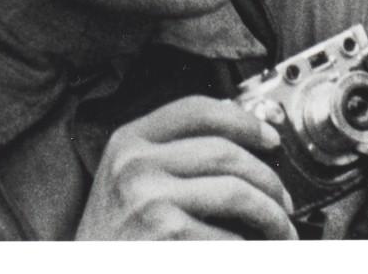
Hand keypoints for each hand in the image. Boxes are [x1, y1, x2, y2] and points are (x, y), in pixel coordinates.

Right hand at [75, 95, 296, 239]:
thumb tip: (242, 148)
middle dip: (269, 181)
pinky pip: (231, 239)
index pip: (197, 110)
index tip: (270, 138)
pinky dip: (253, 251)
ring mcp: (151, 200)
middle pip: (226, 153)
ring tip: (281, 233)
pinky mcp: (169, 237)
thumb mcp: (127, 183)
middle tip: (284, 203)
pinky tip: (252, 255)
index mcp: (128, 142)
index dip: (244, 120)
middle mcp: (137, 164)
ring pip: (238, 194)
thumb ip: (170, 158)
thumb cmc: (114, 240)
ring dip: (273, 218)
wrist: (82, 273)